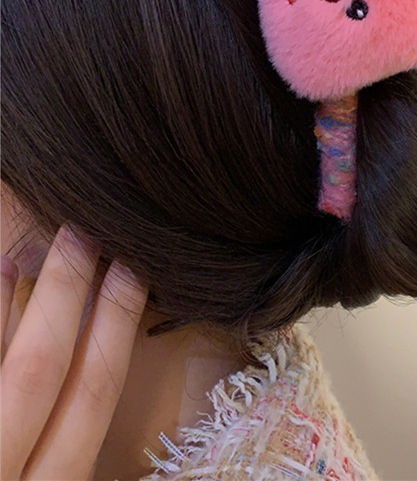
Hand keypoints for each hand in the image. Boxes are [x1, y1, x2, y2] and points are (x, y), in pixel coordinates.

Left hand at [1, 223, 148, 479]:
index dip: (116, 324)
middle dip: (66, 294)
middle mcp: (2, 480)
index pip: (92, 393)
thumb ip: (61, 451)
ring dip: (4, 307)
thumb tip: (94, 367)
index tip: (133, 267)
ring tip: (22, 251)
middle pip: (41, 369)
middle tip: (84, 231)